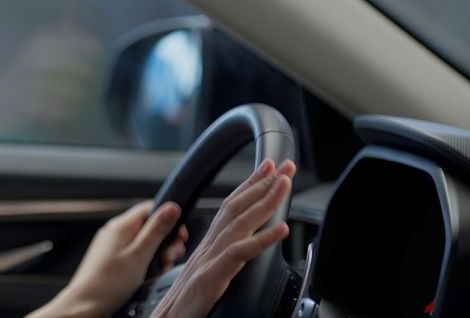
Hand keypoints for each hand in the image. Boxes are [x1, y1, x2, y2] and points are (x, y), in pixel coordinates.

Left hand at [28, 201, 187, 317]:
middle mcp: (115, 232)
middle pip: (148, 226)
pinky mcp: (111, 258)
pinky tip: (146, 276)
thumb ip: (156, 230)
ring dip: (155, 255)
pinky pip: (133, 253)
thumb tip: (171, 207)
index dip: (168, 220)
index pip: (150, 208)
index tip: (178, 237)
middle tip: (168, 259)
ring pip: (142, 242)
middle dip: (164, 242)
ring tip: (157, 270)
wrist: (86, 304)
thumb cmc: (108, 284)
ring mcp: (112, 245)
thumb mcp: (140, 255)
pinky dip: (144, 262)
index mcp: (121, 225)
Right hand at [151, 159, 295, 317]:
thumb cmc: (184, 305)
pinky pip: (240, 254)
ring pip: (240, 223)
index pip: (231, 207)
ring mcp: (209, 260)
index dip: (249, 185)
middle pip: (236, 207)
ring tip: (284, 184)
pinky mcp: (211, 277)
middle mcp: (208, 247)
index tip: (268, 168)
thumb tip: (239, 250)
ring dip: (265, 201)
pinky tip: (281, 229)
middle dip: (262, 183)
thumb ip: (222, 260)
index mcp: (209, 246)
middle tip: (284, 166)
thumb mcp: (206, 276)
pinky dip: (262, 239)